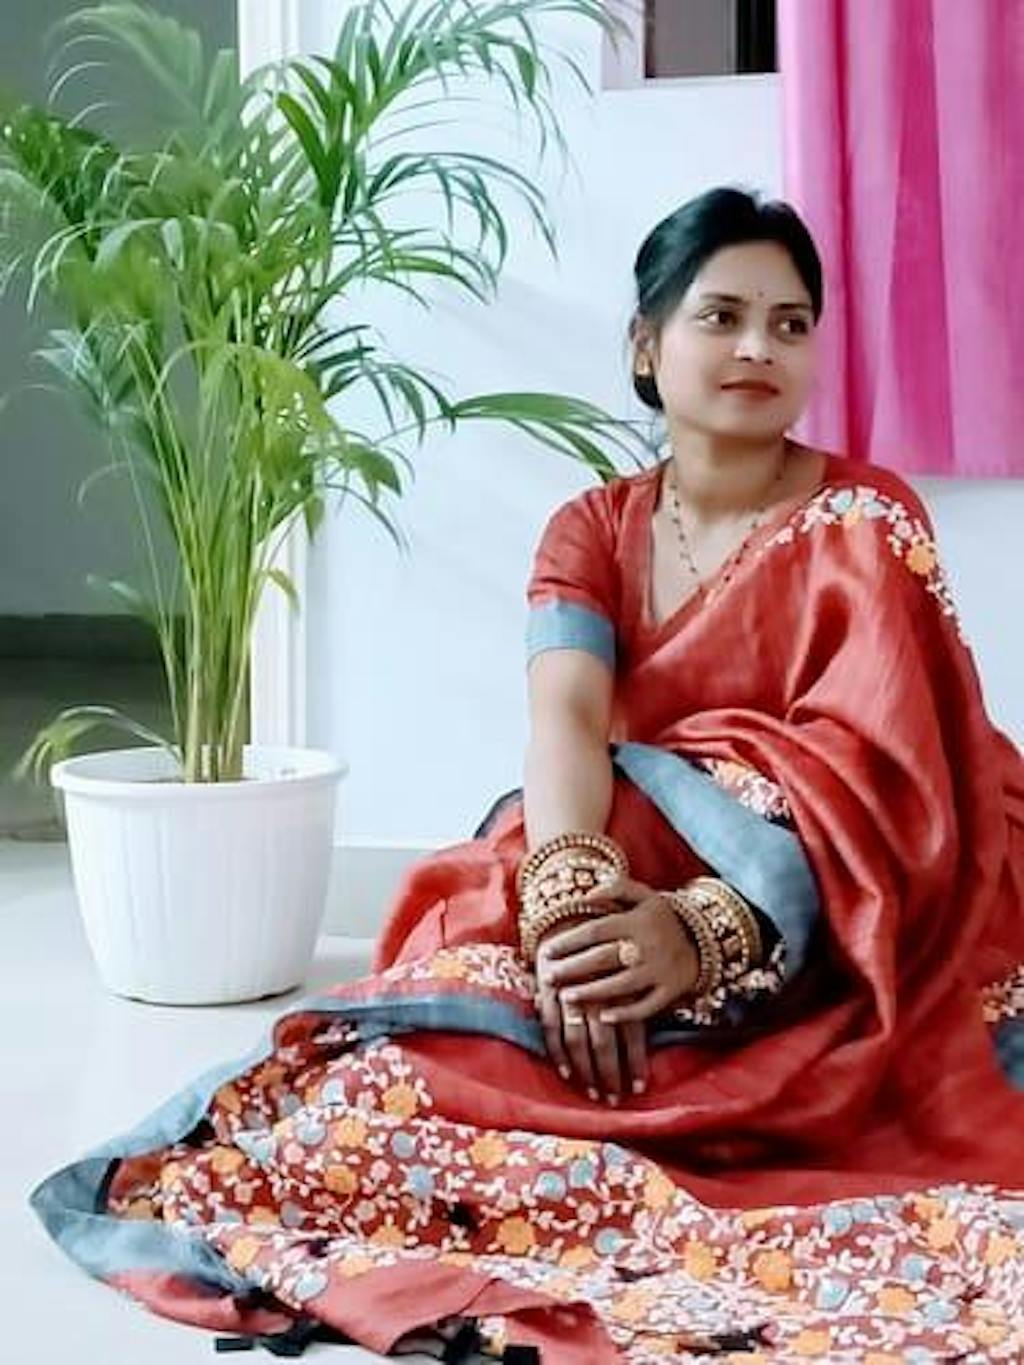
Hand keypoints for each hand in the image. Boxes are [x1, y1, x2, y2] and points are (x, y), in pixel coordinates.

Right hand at [533, 919, 647, 1103]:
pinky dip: (560, 1054)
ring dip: (588, 1071)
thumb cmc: (606, 942)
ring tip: (596, 1093)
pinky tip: (568, 1074)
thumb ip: (638, 991)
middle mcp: (597, 992)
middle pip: (606, 1043)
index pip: (632, 1031)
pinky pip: (553, 1031)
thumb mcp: (628, 961)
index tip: (641, 1086)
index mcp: (621, 984)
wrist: (568, 914)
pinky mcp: (547, 995)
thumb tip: (652, 1023)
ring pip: (579, 1042)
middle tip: (616, 1098)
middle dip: (611, 1073)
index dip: (636, 1061)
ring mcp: (569, 995)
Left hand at [542, 876, 699, 1023]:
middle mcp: (647, 945)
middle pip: (602, 958)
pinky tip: (604, 1018)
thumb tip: (587, 894)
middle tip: (548, 977)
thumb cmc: (663, 919)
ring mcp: (660, 970)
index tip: (546, 951)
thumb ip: (617, 887)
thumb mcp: (645, 895)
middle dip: (572, 968)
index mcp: (637, 920)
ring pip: (620, 985)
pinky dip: (626, 1014)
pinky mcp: (671, 991)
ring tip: (565, 998)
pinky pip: (647, 1006)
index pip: (595, 930)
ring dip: (591, 993)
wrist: (704, 941)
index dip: (568, 941)